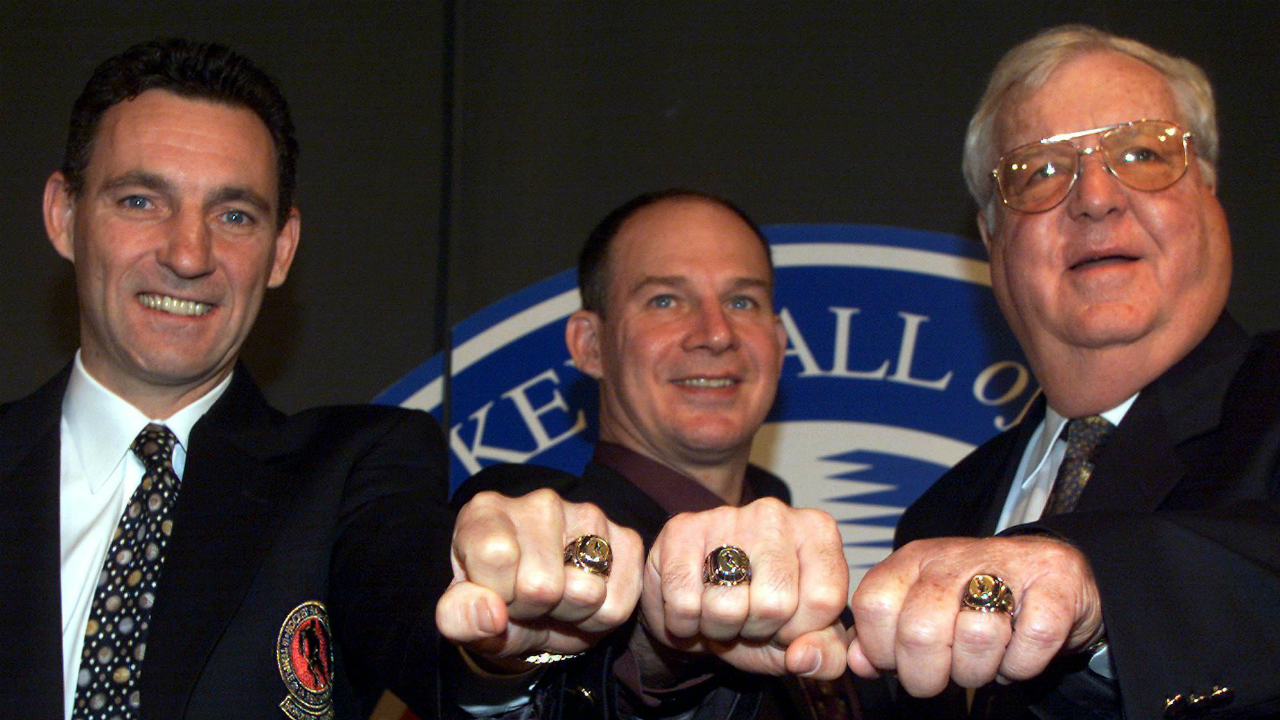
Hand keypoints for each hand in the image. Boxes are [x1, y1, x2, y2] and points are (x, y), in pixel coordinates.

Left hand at [436, 489, 643, 670]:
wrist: (537, 615)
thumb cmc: (496, 608)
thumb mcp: (464, 620)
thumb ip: (460, 618)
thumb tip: (491, 614)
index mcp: (487, 512)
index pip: (497, 554)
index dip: (497, 594)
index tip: (495, 595)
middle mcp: (540, 502)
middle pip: (542, 585)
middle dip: (533, 610)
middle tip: (527, 604)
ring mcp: (588, 515)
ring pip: (586, 593)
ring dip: (569, 614)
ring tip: (555, 602)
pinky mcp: (625, 538)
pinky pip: (618, 604)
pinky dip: (599, 619)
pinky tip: (582, 602)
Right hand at [640, 498, 849, 679]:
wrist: (696, 603)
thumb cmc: (758, 616)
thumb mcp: (802, 639)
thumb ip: (826, 654)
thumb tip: (804, 656)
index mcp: (818, 532)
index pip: (824, 599)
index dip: (800, 630)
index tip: (786, 623)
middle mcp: (775, 514)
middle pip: (775, 603)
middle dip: (757, 629)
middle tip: (747, 616)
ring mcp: (726, 516)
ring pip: (727, 606)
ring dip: (718, 627)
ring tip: (720, 609)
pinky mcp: (681, 528)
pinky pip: (683, 602)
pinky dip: (684, 622)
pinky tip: (691, 604)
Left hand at [847, 535, 1103, 695]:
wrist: (1051, 573)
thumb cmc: (976, 598)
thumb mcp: (922, 607)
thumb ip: (884, 633)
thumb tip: (859, 662)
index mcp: (913, 561)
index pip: (873, 605)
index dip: (882, 650)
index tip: (900, 663)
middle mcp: (953, 558)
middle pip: (920, 630)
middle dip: (928, 674)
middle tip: (943, 676)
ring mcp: (1007, 567)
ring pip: (976, 637)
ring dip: (978, 671)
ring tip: (982, 663)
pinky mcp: (1055, 585)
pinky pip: (1031, 641)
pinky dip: (1022, 664)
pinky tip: (1016, 656)